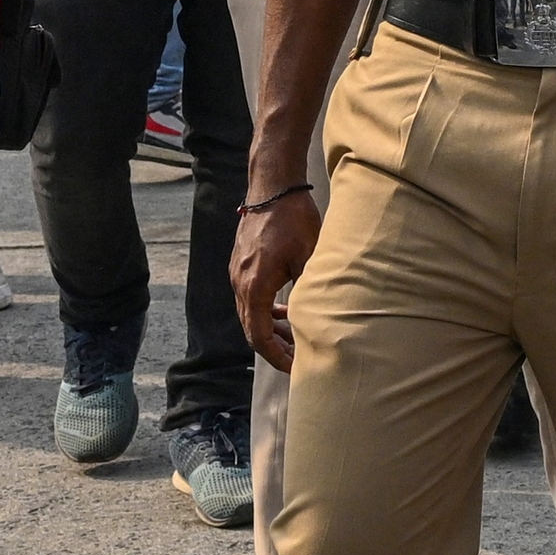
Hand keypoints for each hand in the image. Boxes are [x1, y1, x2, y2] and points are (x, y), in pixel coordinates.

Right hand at [231, 188, 319, 370]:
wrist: (272, 187)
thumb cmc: (293, 218)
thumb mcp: (309, 256)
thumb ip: (309, 290)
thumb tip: (318, 317)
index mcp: (254, 286)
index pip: (258, 335)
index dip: (276, 356)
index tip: (294, 368)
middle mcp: (239, 283)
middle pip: (251, 328)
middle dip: (275, 347)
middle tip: (299, 358)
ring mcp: (238, 273)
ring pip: (250, 313)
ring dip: (270, 328)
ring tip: (295, 338)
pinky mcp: (241, 264)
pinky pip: (250, 297)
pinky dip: (266, 310)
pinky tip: (284, 311)